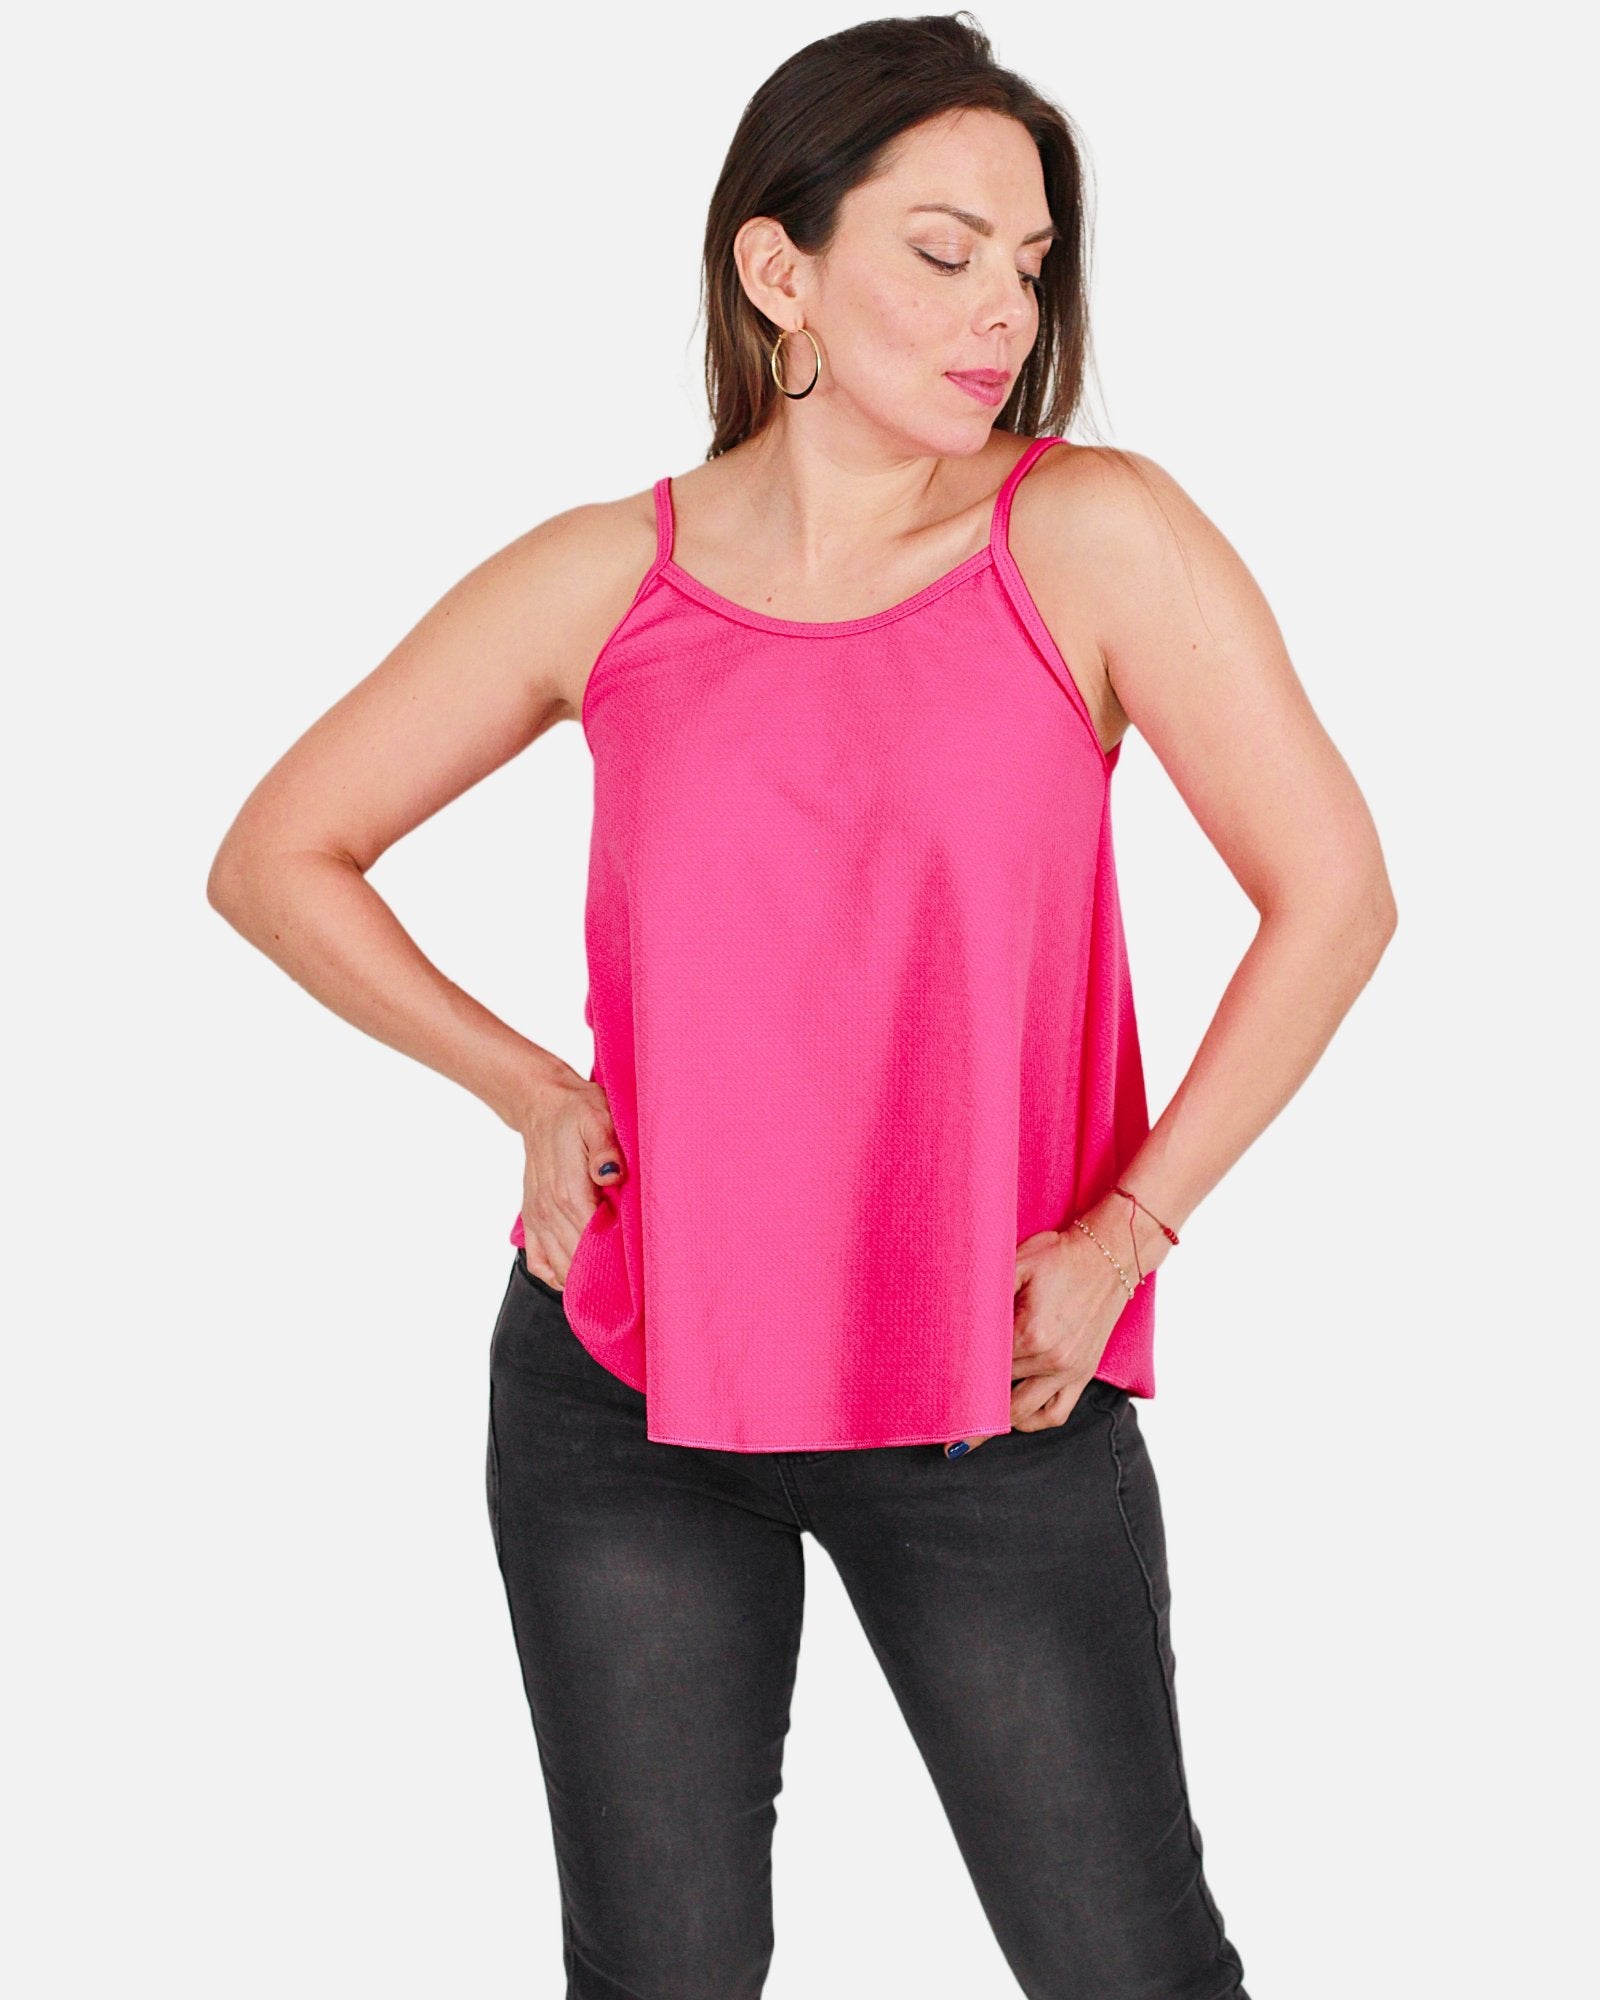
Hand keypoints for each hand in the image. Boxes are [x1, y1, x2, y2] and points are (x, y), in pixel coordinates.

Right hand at [517, 1071, 625, 1290]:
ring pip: (559, 1267)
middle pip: (578, 1261)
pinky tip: (575, 1275)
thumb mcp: (597, 1119)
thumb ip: (606, 1149)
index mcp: (569, 1192)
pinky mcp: (531, 1218)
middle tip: (632, 1280)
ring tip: (609, 1282)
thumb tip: (612, 1174)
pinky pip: (538, 1262)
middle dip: (604, 1273)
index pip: (594, 1242)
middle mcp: (550, 1211)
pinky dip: (555, 1274)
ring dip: (582, 1278)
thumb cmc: (577, 1111)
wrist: (541, 1106)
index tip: (638, 1267)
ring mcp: (538, 1217)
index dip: (617, 1258)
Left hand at [941, 1224, 1125, 1458]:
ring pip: (1023, 1413)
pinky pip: (1056, 1414)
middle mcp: (1051, 1359)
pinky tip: (1014, 1417)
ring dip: (997, 1418)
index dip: (959, 1376)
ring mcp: (1069, 1371)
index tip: (939, 1390)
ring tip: (972, 1425)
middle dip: (972, 1399)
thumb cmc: (1061, 1256)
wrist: (1110, 1257)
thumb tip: (955, 1311)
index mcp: (1030, 1333)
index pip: (983, 1366)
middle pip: (998, 1392)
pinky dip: (1033, 1420)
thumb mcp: (1018, 1263)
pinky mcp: (1083, 1374)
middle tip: (946, 1411)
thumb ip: (988, 1290)